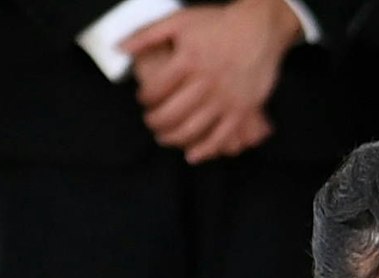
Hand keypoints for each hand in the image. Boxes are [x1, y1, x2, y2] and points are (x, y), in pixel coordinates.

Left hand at [123, 0, 304, 163]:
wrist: (259, 29)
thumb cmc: (218, 24)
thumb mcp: (179, 21)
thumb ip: (147, 35)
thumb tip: (119, 48)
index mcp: (187, 62)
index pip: (155, 90)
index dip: (144, 98)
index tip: (143, 99)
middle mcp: (205, 83)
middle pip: (170, 114)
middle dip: (154, 122)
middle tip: (151, 121)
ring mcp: (224, 99)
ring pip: (191, 129)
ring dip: (172, 138)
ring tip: (164, 137)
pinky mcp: (242, 110)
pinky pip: (221, 137)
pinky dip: (204, 150)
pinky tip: (192, 156)